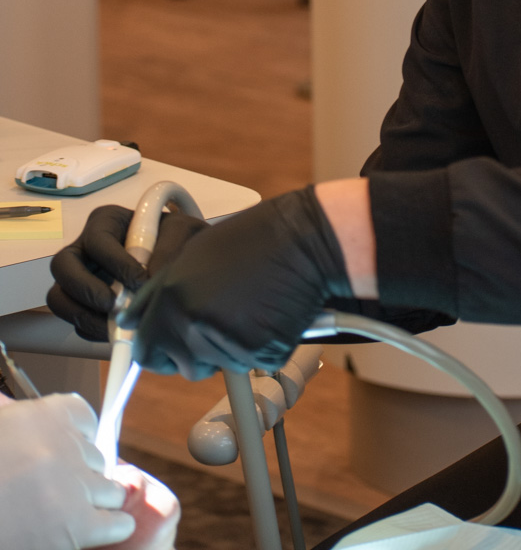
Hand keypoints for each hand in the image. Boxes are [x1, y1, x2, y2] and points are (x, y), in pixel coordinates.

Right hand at [0, 392, 134, 548]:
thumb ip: (8, 415)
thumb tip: (8, 401)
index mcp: (43, 416)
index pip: (84, 417)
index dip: (78, 438)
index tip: (72, 449)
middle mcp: (64, 446)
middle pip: (97, 457)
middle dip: (82, 475)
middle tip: (57, 489)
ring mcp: (74, 486)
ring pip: (111, 489)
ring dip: (95, 502)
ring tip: (69, 512)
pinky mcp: (79, 526)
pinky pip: (117, 523)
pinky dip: (112, 529)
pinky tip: (97, 530)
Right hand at [48, 205, 206, 340]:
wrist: (180, 262)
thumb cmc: (175, 239)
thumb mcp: (181, 232)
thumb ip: (169, 248)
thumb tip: (149, 278)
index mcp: (106, 223)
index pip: (97, 240)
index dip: (114, 262)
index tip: (139, 281)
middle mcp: (85, 249)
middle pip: (62, 265)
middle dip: (85, 289)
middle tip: (113, 306)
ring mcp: (79, 278)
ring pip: (59, 297)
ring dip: (82, 315)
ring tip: (113, 328)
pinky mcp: (82, 304)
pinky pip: (74, 321)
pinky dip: (92, 330)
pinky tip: (116, 334)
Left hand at [118, 186, 351, 379]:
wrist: (302, 241)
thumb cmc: (252, 240)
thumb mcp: (193, 254)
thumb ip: (158, 291)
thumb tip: (132, 319)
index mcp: (169, 297)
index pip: (144, 349)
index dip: (158, 350)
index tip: (167, 348)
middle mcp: (191, 322)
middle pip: (181, 366)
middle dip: (194, 355)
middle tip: (218, 324)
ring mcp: (224, 341)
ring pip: (216, 366)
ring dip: (227, 349)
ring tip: (247, 308)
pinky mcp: (257, 354)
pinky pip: (249, 365)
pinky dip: (257, 348)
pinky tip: (266, 315)